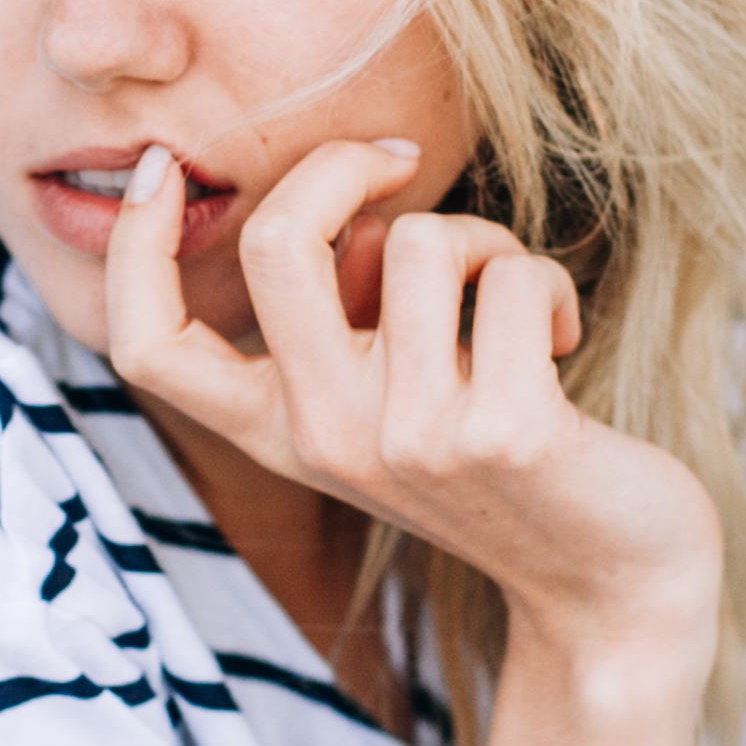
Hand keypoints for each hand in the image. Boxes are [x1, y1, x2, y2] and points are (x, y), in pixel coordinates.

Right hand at [105, 134, 718, 665]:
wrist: (610, 586)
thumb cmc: (500, 463)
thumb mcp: (387, 404)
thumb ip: (341, 319)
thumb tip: (347, 205)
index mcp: (280, 430)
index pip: (150, 347)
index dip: (135, 245)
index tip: (163, 168)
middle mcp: (327, 437)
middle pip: (275, 246)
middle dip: (338, 165)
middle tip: (400, 159)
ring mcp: (412, 438)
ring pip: (418, 240)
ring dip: (483, 242)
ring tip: (511, 305)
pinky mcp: (505, 430)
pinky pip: (512, 277)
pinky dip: (547, 285)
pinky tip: (559, 344)